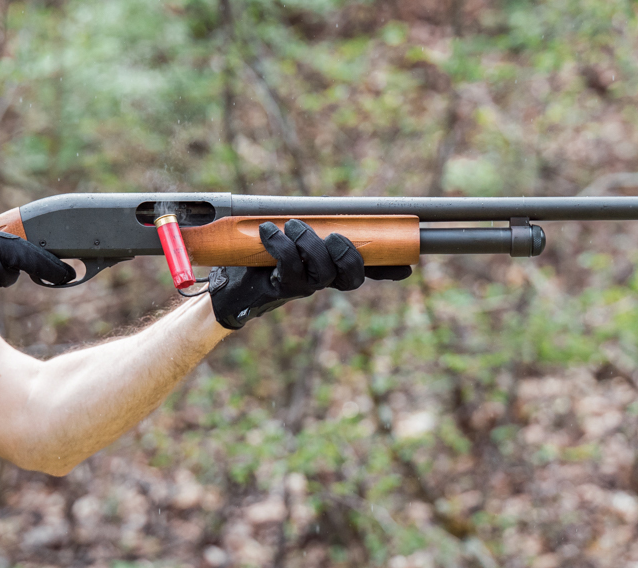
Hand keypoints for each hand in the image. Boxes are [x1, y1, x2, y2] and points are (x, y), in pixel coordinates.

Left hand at [208, 219, 411, 329]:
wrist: (229, 281)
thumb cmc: (262, 253)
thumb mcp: (290, 236)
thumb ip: (311, 224)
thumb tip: (322, 209)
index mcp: (332, 266)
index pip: (369, 269)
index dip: (388, 268)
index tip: (407, 265)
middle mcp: (322, 280)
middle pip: (351, 277)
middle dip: (347, 254)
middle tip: (333, 235)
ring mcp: (302, 287)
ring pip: (322, 272)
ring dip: (309, 244)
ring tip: (292, 226)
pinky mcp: (279, 287)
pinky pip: (288, 268)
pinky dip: (280, 245)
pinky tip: (268, 232)